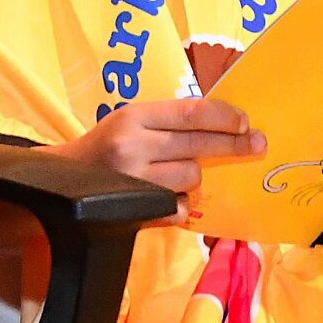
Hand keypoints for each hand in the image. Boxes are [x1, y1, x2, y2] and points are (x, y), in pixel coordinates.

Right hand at [66, 96, 265, 193]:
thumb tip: (227, 121)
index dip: (224, 117)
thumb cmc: (108, 144)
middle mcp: (133, 145)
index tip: (245, 121)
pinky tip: (170, 196)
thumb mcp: (134, 120)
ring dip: (195, 176)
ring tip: (178, 171)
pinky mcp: (134, 210)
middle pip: (198, 145)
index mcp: (135, 116)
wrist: (64, 178)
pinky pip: (179, 207)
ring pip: (191, 176)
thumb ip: (171, 120)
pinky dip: (182, 203)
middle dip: (234, 145)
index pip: (192, 112)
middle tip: (258, 144)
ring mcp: (133, 180)